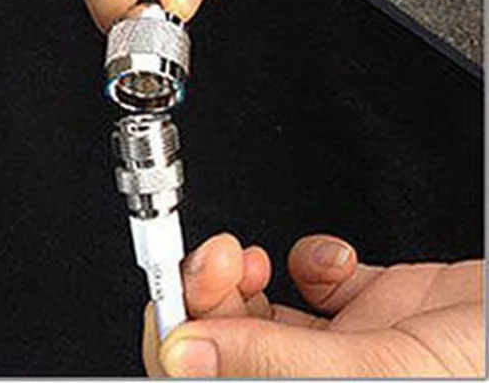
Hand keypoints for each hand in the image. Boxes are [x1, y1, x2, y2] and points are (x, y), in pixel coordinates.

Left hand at [143, 233, 484, 376]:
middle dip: (207, 293)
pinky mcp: (370, 307)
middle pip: (225, 341)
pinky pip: (318, 280)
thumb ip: (276, 362)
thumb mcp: (382, 371)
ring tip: (246, 257)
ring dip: (241, 277)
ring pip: (258, 311)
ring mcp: (342, 347)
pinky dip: (314, 259)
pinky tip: (330, 262)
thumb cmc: (486, 366)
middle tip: (215, 257)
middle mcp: (319, 381)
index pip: (205, 380)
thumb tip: (186, 355)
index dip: (175, 339)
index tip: (170, 295)